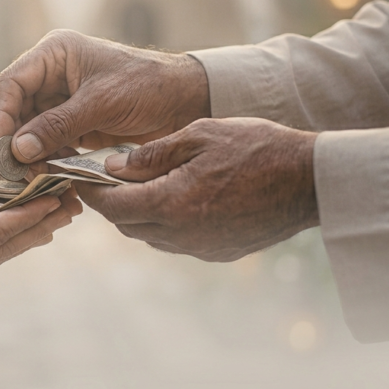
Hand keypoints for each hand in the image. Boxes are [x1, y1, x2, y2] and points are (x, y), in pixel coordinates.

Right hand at [0, 30, 210, 164]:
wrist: (187, 102)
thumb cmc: (148, 87)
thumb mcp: (101, 104)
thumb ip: (58, 126)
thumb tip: (17, 150)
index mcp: (54, 53)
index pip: (10, 84)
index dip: (0, 117)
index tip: (2, 149)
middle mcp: (50, 74)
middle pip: (10, 107)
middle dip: (10, 138)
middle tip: (13, 170)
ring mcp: (59, 99)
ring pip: (24, 129)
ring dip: (26, 153)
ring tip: (34, 177)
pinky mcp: (70, 123)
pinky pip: (45, 142)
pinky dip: (44, 159)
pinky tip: (50, 174)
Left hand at [75, 118, 318, 261]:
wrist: (310, 180)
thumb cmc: (256, 147)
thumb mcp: (199, 135)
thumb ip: (151, 155)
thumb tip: (112, 167)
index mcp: (172, 203)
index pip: (112, 206)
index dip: (91, 191)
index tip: (79, 175)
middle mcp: (182, 234)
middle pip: (127, 224)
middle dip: (112, 202)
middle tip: (107, 176)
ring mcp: (201, 247)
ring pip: (151, 235)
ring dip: (138, 213)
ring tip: (141, 184)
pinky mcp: (219, 253)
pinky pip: (177, 241)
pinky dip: (166, 223)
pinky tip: (175, 199)